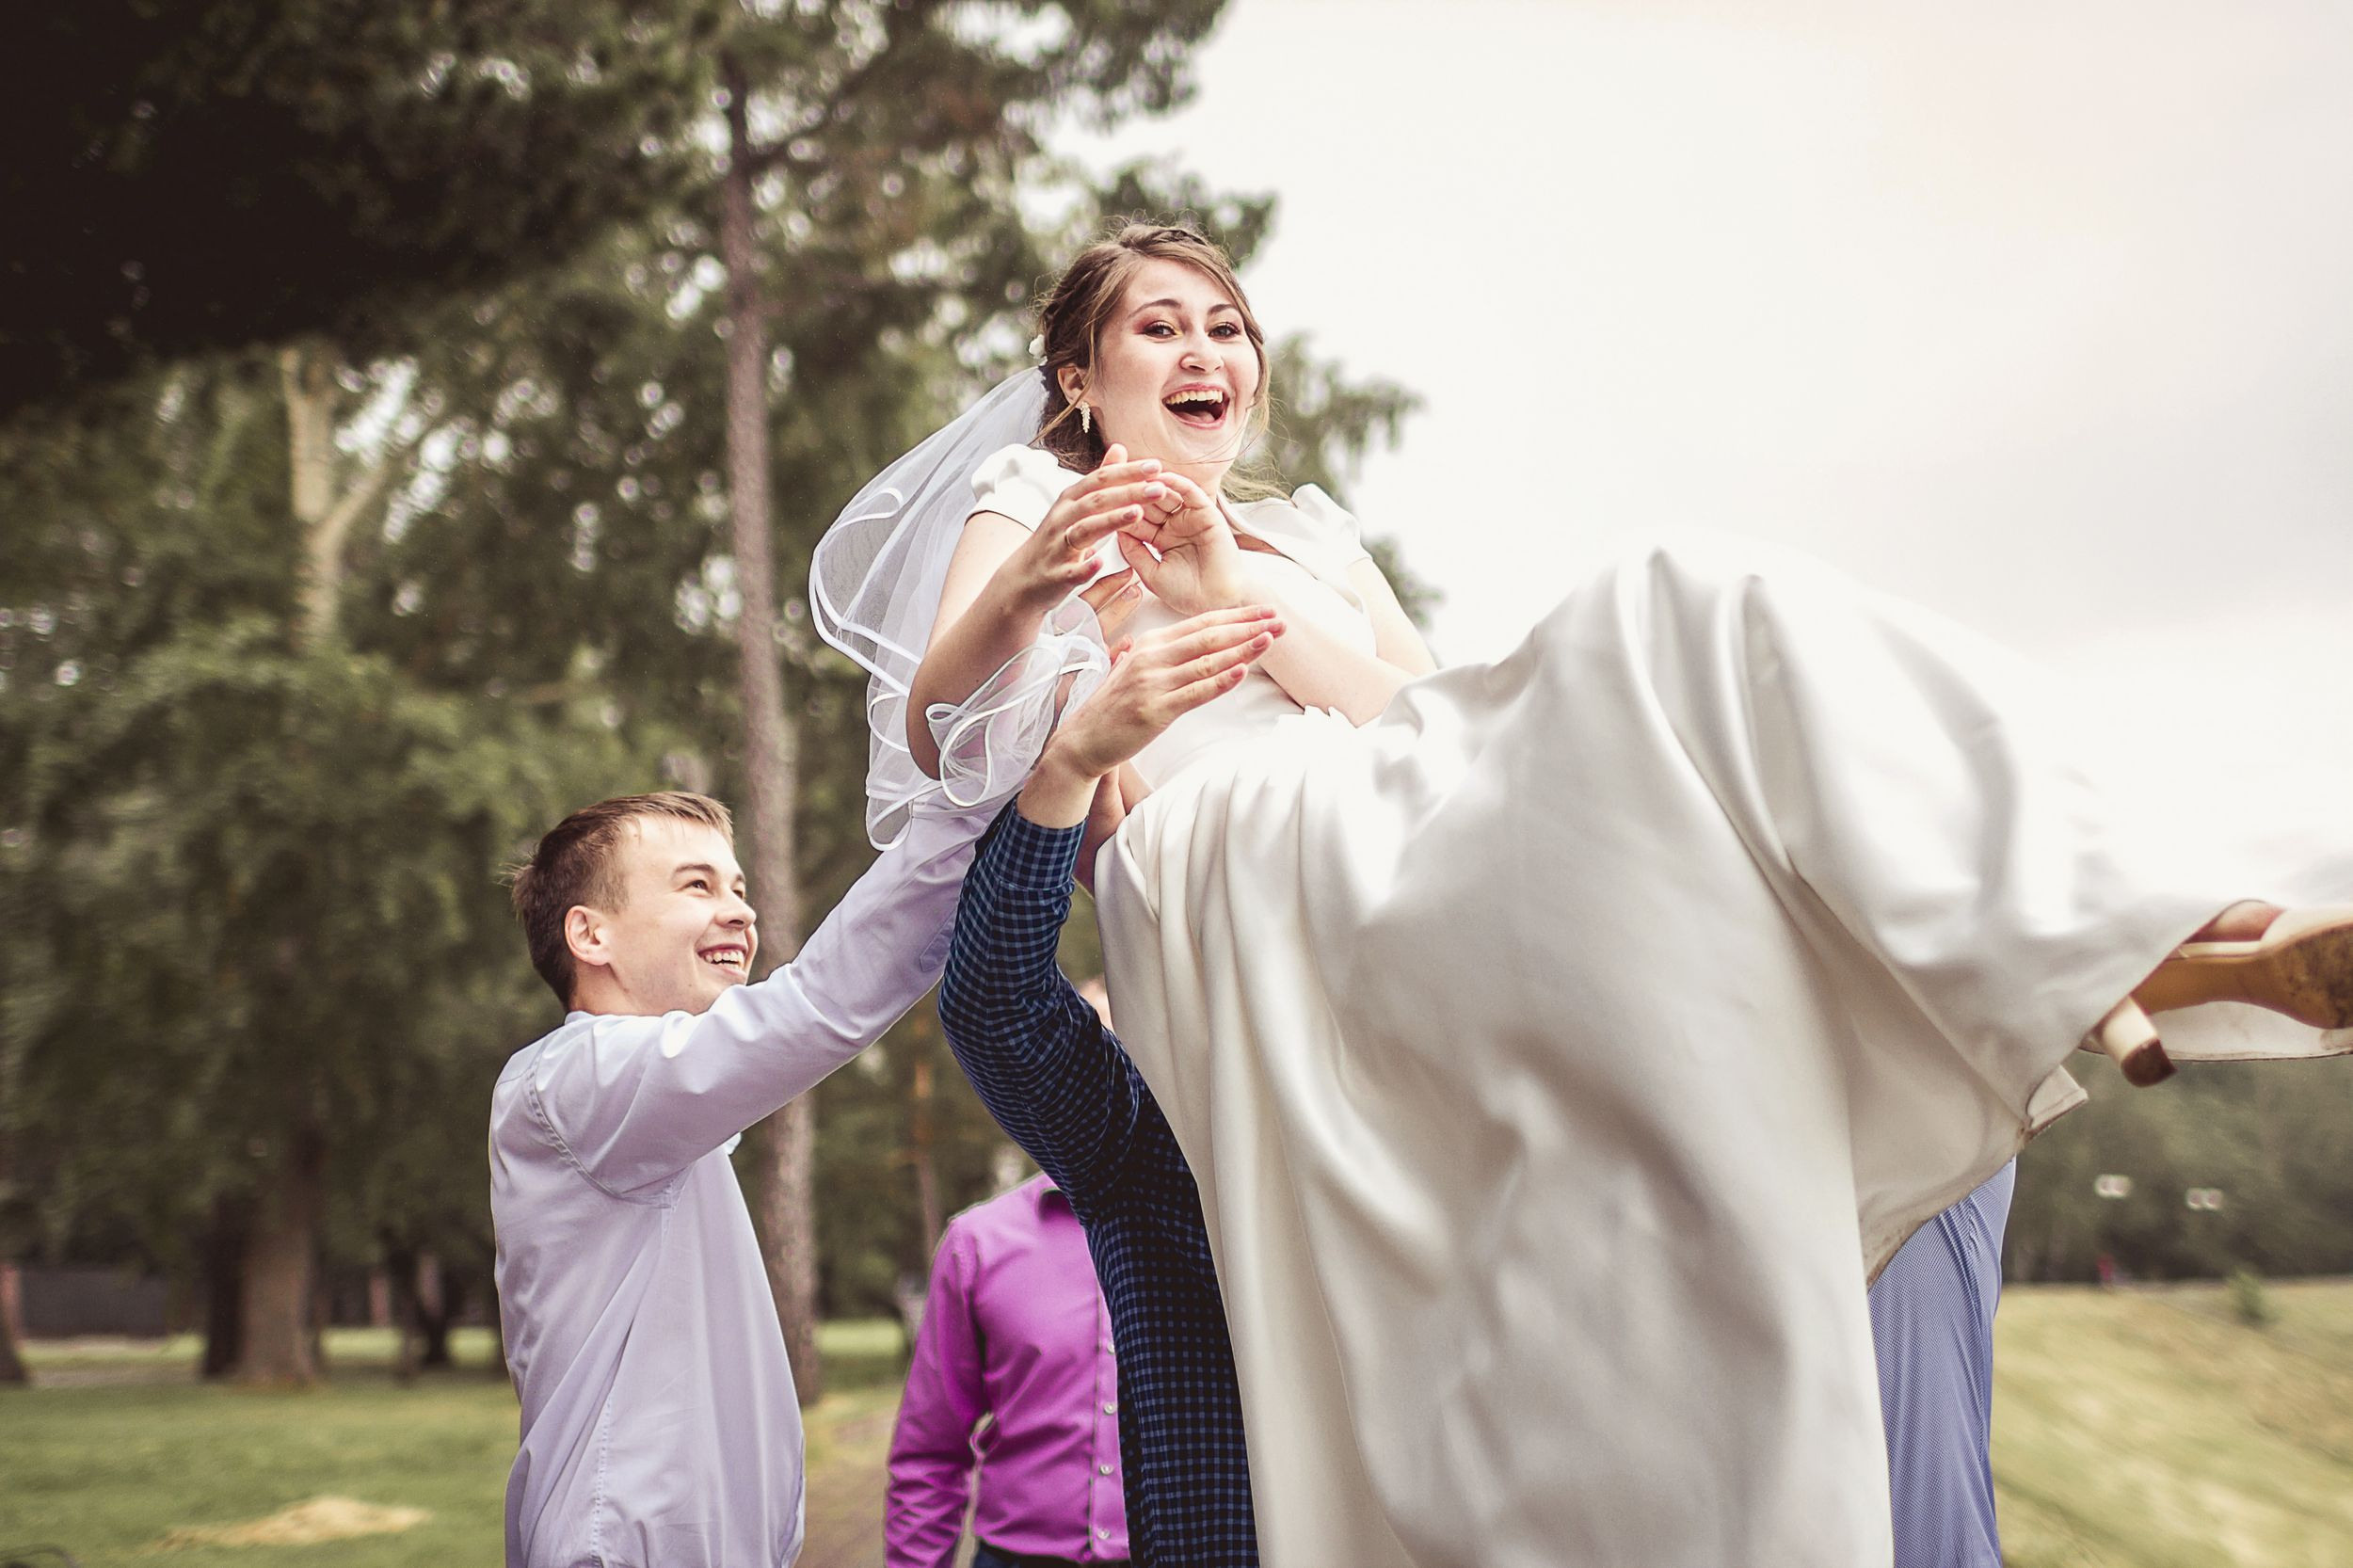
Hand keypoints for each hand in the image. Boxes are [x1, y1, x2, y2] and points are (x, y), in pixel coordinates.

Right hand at [993, 444, 1165, 615]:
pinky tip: (1101, 563)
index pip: (1100, 479)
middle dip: (1128, 492)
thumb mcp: (1076, 506)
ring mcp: (1058, 546)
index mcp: (1070, 500)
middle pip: (1096, 500)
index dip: (1127, 472)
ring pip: (1084, 530)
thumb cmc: (1056, 539)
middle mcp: (1062, 518)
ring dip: (1110, 521)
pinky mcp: (1056, 574)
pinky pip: (1072, 570)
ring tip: (1137, 514)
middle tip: (1159, 488)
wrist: (1023, 578)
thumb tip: (1120, 448)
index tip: (1157, 467)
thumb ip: (1100, 480)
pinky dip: (1085, 566)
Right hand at [1020, 605, 1283, 826]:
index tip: (1263, 612)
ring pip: (1206, 661)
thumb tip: (1181, 644)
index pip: (1200, 624)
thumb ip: (1157, 654)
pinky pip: (1195, 692)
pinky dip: (1220, 681)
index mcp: (1148, 644)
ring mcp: (1153, 683)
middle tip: (1278, 620)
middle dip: (1247, 627)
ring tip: (1270, 640)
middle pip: (1208, 636)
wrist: (1082, 740)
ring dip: (1242, 649)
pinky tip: (1242, 671)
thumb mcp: (1132, 670)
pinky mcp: (1155, 709)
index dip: (1235, 616)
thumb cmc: (1111, 707)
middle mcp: (1150, 657)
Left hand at [1116, 470, 1247, 615]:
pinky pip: (1190, 493)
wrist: (1216, 602)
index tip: (1098, 499)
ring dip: (1151, 484)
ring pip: (1167, 494)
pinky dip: (1176, 483)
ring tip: (1134, 474)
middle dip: (1132, 491)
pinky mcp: (1207, 514)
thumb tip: (1116, 529)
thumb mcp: (1150, 573)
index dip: (1119, 509)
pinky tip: (1160, 478)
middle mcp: (1173, 525)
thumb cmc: (1187, 593)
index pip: (1136, 518)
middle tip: (1113, 476)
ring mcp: (1189, 518)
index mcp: (1159, 539)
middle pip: (1149, 502)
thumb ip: (1133, 551)